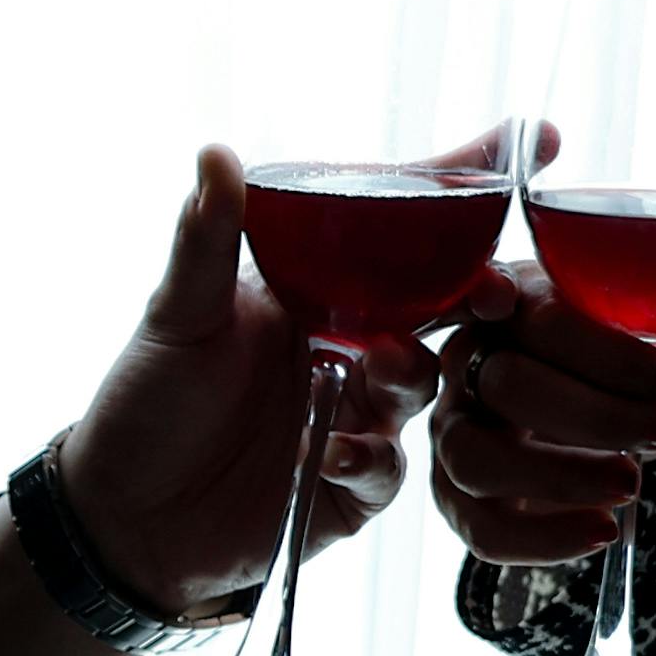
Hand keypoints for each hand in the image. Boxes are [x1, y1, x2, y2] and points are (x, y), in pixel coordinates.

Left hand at [59, 146, 448, 614]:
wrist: (123, 516)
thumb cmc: (147, 401)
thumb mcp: (176, 316)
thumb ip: (205, 241)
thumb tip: (216, 154)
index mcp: (318, 289)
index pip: (402, 231)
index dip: (465, 185)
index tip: (532, 139)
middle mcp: (350, 345)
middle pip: (442, 304)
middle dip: (478, 289)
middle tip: (487, 289)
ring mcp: (357, 415)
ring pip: (422, 383)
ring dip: (409, 371)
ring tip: (376, 367)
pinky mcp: (352, 486)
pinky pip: (386, 467)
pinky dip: (366, 456)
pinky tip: (324, 452)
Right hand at [425, 259, 655, 564]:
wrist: (587, 434)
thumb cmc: (615, 381)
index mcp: (518, 306)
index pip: (547, 322)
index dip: (611, 357)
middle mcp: (471, 361)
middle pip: (508, 385)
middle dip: (596, 417)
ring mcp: (453, 431)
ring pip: (476, 458)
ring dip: (560, 476)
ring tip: (632, 486)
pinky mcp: (456, 496)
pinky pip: (481, 527)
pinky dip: (542, 540)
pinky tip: (602, 532)